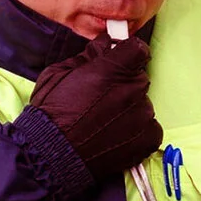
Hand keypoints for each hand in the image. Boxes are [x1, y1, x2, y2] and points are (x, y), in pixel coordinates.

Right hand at [29, 34, 162, 180]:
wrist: (51, 156)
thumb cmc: (50, 113)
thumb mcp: (58, 73)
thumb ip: (88, 55)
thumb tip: (106, 43)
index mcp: (111, 70)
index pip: (138, 50)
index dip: (129, 54)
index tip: (120, 61)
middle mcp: (131, 91)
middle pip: (139, 78)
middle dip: (124, 84)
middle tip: (103, 99)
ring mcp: (142, 116)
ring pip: (143, 103)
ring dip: (129, 108)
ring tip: (105, 122)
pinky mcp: (147, 139)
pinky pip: (150, 127)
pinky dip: (137, 130)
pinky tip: (116, 135)